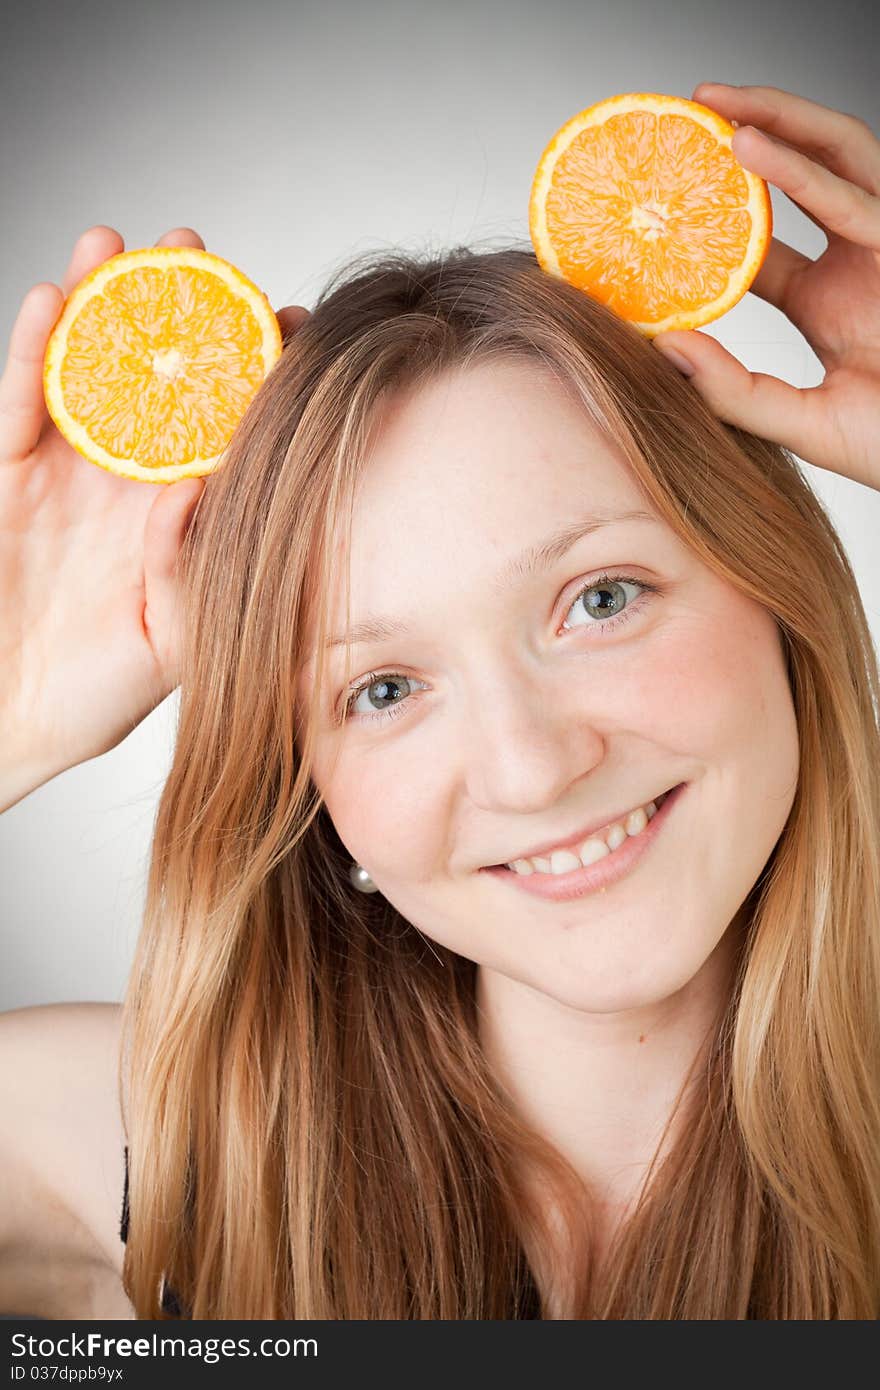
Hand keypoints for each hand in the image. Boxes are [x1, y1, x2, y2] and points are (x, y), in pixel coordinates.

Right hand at [0, 224, 309, 791]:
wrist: (19, 720)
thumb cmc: (102, 691)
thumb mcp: (174, 641)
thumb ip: (188, 570)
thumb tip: (195, 492)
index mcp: (181, 514)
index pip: (223, 429)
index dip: (253, 375)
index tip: (291, 324)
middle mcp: (129, 481)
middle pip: (155, 376)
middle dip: (174, 312)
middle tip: (196, 253)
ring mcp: (68, 474)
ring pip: (84, 372)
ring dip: (98, 305)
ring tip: (116, 246)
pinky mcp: (10, 480)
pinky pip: (20, 407)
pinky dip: (32, 354)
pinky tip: (51, 301)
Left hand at [652, 83, 879, 492]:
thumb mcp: (798, 422)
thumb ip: (733, 391)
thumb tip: (662, 347)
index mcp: (827, 297)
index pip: (763, 238)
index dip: (717, 206)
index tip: (661, 189)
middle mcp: (857, 262)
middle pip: (808, 171)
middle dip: (756, 128)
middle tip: (691, 107)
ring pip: (839, 157)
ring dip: (782, 120)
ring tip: (717, 102)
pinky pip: (854, 204)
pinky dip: (800, 174)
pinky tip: (749, 148)